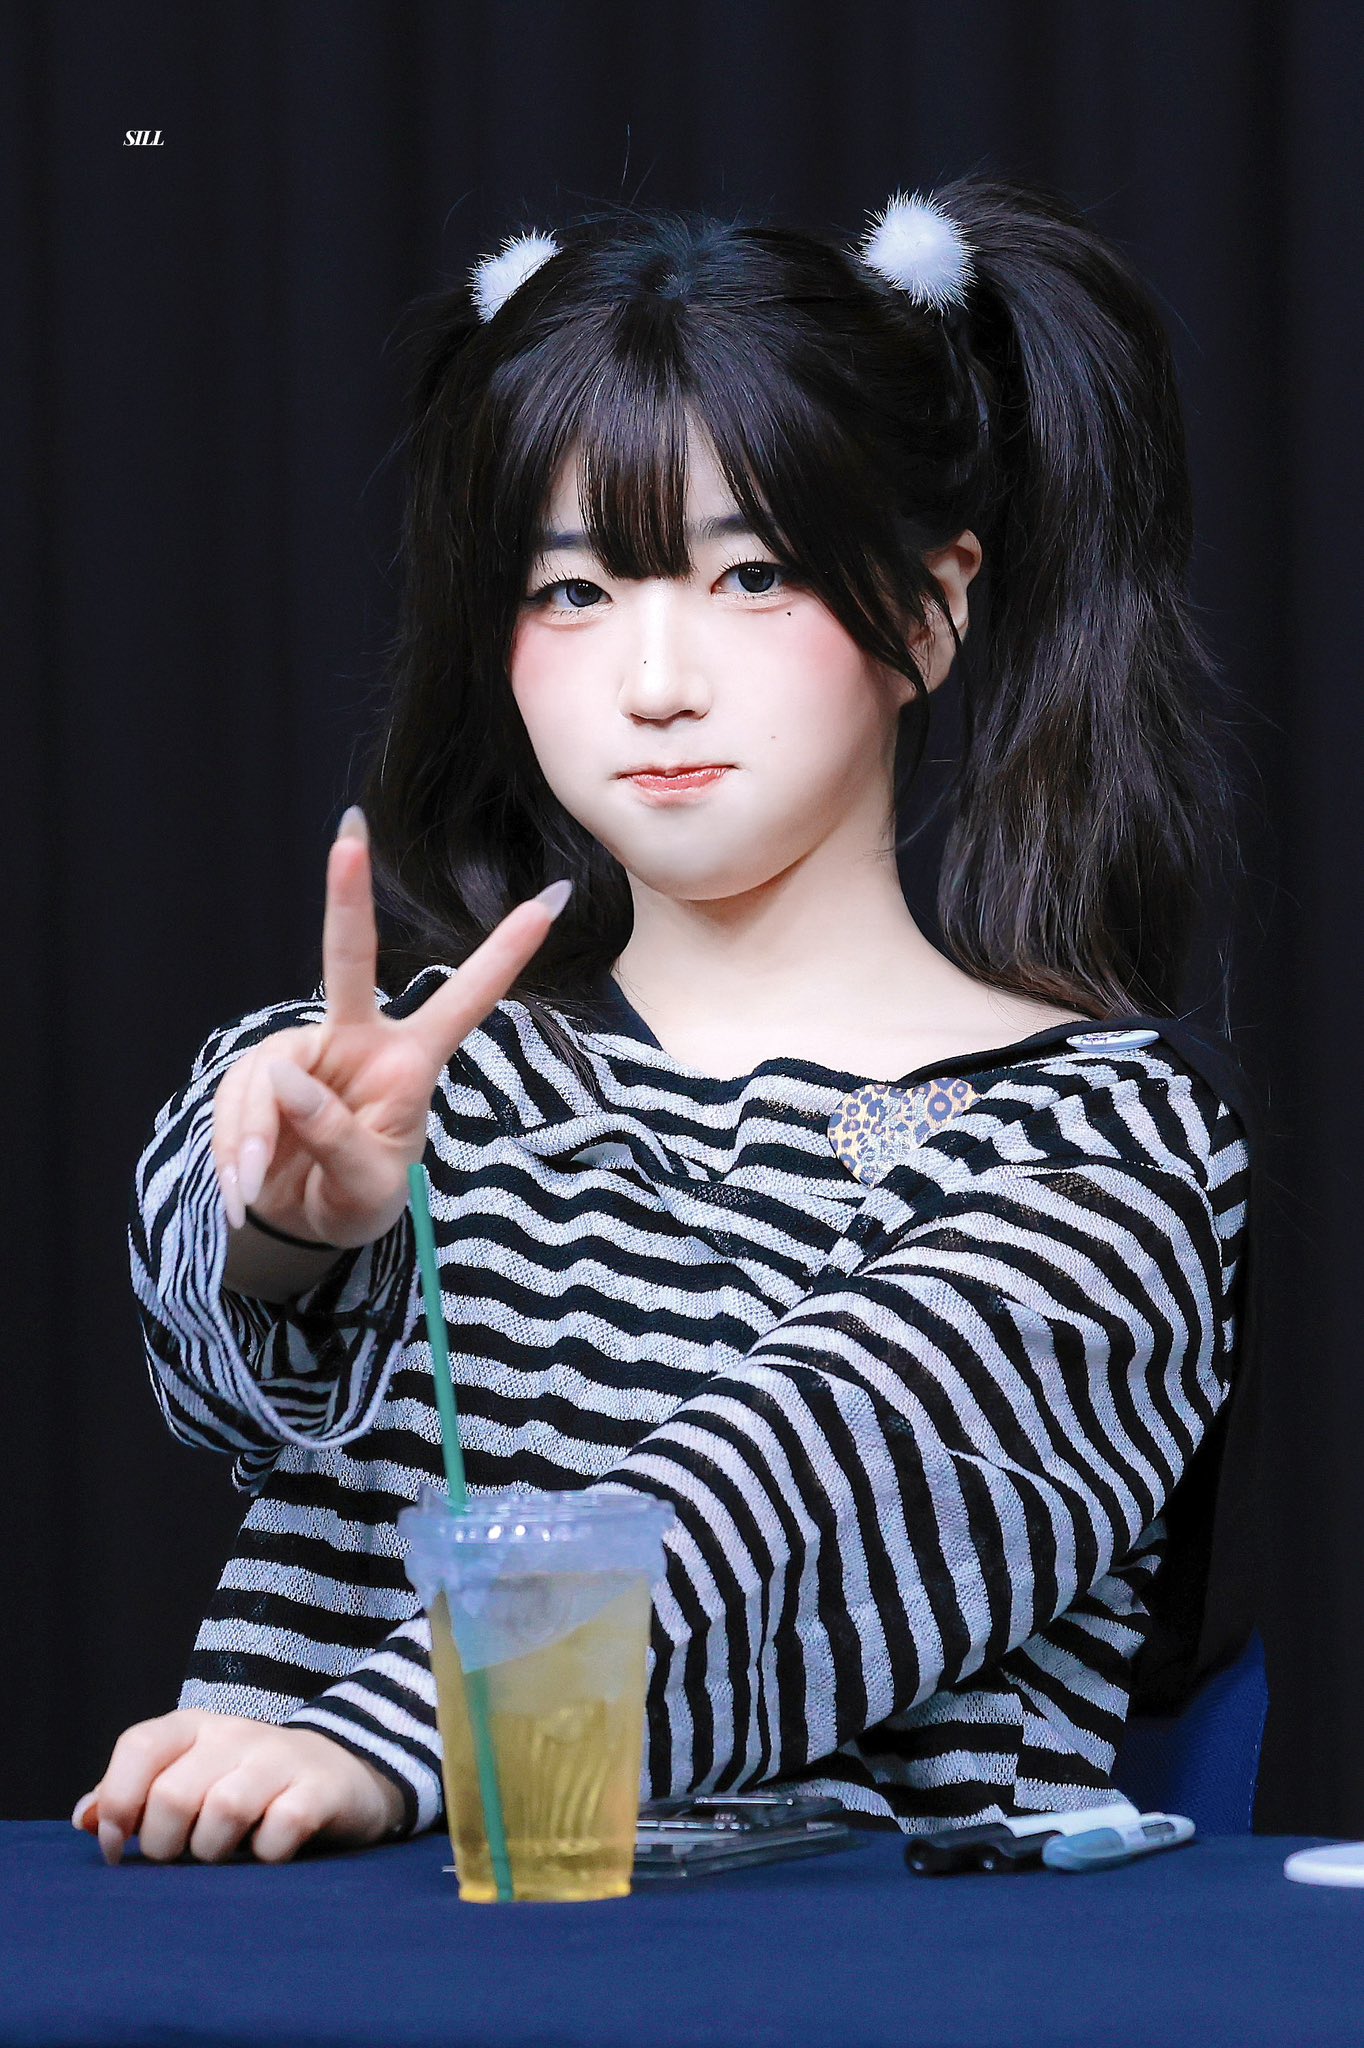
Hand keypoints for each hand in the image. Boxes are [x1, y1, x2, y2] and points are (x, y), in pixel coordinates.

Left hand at [70, 1709, 406, 1864]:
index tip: (116, 1847)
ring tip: (222, 1854)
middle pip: (174, 1794)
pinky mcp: (320, 1788)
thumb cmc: (246, 1785)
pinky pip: (280, 1829)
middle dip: (164, 1845)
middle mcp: (236, 1733)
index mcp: (195, 1726)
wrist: (342, 1775)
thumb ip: (134, 1797)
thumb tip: (85, 1818)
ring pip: (225, 1810)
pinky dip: (266, 1854)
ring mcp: (281, 1757)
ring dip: (213, 1851)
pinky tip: (268, 1852)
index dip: (117, 1803)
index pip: (139, 1746)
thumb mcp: (189, 1778)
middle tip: (178, 1857)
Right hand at [213, 807, 571, 1248]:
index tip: (553, 899)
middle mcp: (359, 1039)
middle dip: (346, 895)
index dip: (507, 951)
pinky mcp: (257, 1068)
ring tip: (254, 1189)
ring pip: (270, 1074)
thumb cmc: (356, 1199)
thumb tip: (286, 1078)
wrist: (298, 1220)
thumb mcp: (364, 1186)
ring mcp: (304, 1049)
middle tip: (350, 836)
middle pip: (349, 961)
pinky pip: (236, 1100)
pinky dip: (232, 1150)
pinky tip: (241, 1189)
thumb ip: (334, 1136)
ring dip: (254, 1139)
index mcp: (411, 1061)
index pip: (466, 999)